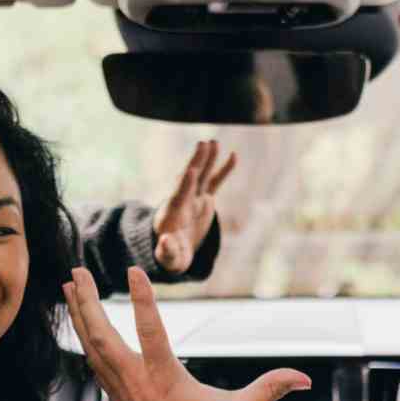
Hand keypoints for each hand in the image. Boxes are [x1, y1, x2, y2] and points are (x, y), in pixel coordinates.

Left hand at [64, 266, 308, 400]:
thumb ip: (270, 389)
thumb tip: (305, 379)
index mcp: (163, 378)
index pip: (150, 329)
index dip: (142, 299)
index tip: (133, 271)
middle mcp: (134, 380)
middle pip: (102, 334)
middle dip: (87, 301)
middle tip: (76, 270)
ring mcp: (118, 390)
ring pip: (90, 346)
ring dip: (78, 314)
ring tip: (68, 286)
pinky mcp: (112, 399)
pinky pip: (92, 362)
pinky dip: (83, 339)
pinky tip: (81, 325)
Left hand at [152, 140, 236, 274]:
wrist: (174, 251)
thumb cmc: (171, 257)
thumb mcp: (168, 258)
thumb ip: (167, 250)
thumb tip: (165, 241)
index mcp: (171, 215)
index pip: (178, 197)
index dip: (185, 185)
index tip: (191, 170)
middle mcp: (181, 202)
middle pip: (189, 179)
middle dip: (196, 163)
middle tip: (202, 144)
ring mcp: (193, 198)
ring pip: (202, 175)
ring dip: (207, 159)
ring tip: (213, 142)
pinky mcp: (204, 199)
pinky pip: (214, 181)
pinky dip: (223, 169)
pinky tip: (234, 155)